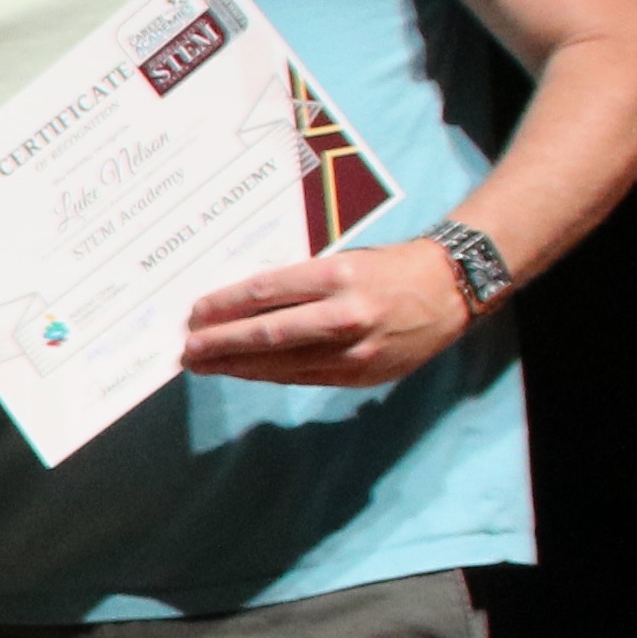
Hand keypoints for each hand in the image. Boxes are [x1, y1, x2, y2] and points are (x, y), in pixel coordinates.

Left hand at [179, 237, 472, 391]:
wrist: (450, 291)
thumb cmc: (387, 268)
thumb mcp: (343, 260)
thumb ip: (297, 282)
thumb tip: (239, 303)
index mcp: (338, 276)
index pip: (267, 292)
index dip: (225, 306)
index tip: (194, 314)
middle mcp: (345, 315)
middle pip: (268, 335)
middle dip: (220, 345)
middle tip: (186, 349)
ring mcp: (355, 352)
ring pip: (282, 364)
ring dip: (236, 367)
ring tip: (203, 365)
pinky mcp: (362, 376)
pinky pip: (303, 377)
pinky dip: (268, 374)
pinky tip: (243, 371)